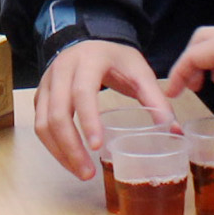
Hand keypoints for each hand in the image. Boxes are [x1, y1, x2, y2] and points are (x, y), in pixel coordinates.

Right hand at [31, 40, 180, 180]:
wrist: (90, 41)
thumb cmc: (116, 59)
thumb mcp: (139, 71)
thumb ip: (156, 99)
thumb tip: (174, 130)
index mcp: (88, 61)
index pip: (83, 92)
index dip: (88, 120)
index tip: (97, 147)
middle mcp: (61, 70)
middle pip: (57, 113)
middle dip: (70, 147)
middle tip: (88, 173)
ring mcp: (47, 83)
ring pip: (43, 123)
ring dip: (59, 152)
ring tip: (81, 172)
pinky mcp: (40, 96)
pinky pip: (40, 125)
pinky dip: (53, 146)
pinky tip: (69, 160)